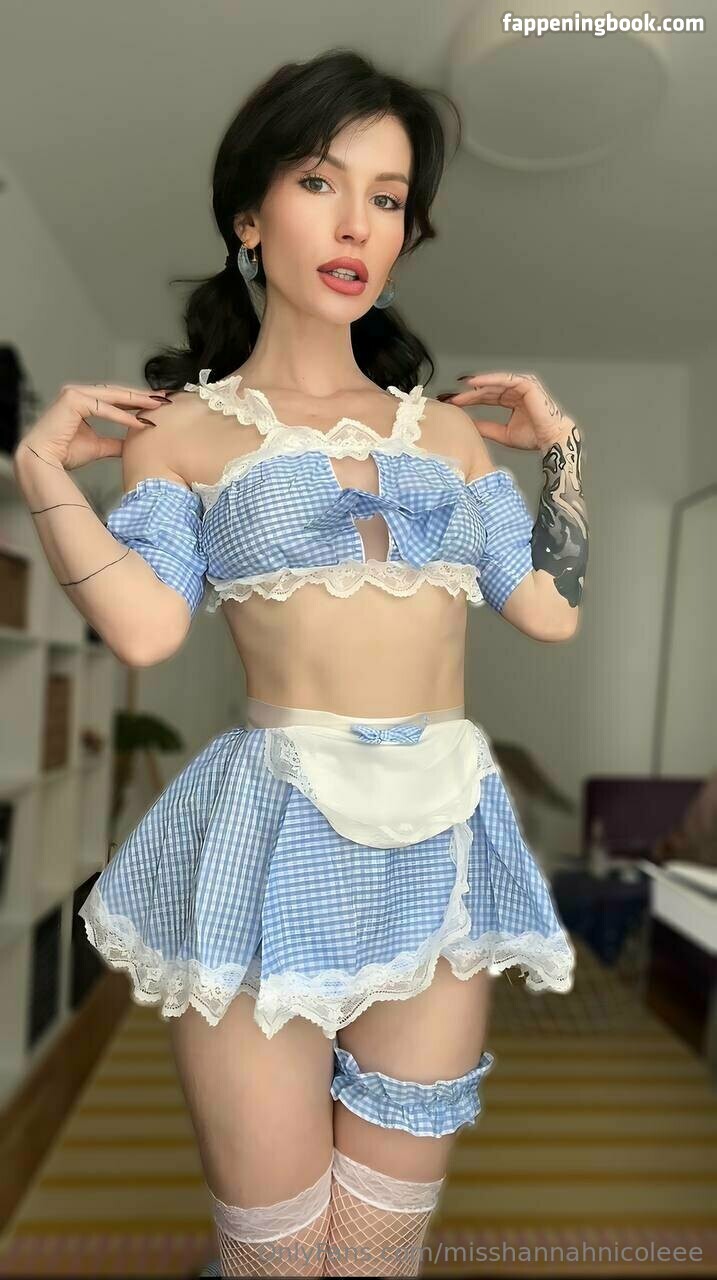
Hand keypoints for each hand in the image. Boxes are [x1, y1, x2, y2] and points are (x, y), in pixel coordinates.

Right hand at [13, 382, 171, 472]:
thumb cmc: (64, 453)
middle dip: (143, 396)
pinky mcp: (72, 400)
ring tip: (158, 405)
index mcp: (83, 401)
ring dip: (137, 401)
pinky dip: (122, 415)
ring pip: (113, 396)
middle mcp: (78, 393)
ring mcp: (74, 394)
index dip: (138, 400)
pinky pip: (103, 408)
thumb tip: (132, 444)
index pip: (116, 398)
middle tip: (165, 398)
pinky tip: (139, 421)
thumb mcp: (99, 446)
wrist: (44, 461)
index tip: (159, 403)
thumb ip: (116, 442)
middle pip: (118, 393)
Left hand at [437, 370, 575, 451]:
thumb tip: (468, 427)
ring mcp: (522, 385)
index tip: (453, 403)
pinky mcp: (527, 383)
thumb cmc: (533, 437)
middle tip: (451, 397)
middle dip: (468, 394)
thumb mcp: (502, 433)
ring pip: (494, 383)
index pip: (486, 397)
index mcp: (512, 400)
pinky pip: (505, 379)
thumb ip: (486, 427)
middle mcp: (516, 390)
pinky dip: (490, 380)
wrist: (550, 440)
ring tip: (460, 390)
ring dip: (476, 386)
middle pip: (487, 389)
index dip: (470, 400)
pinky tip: (475, 383)